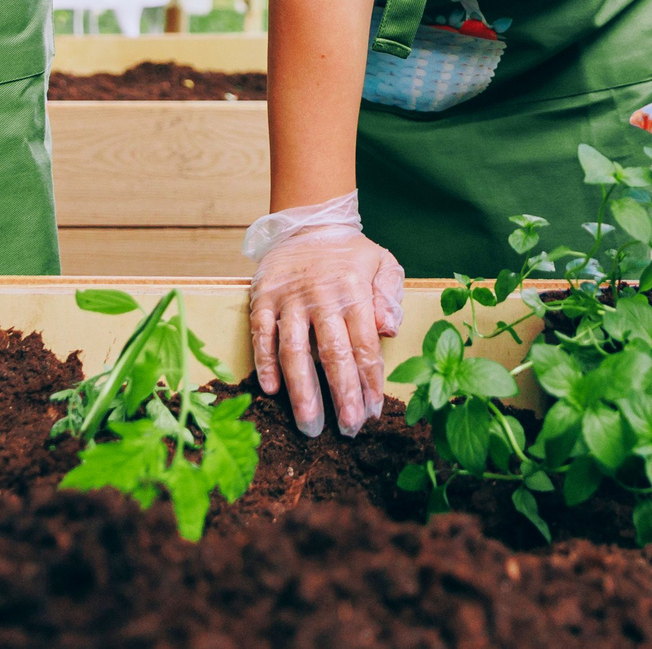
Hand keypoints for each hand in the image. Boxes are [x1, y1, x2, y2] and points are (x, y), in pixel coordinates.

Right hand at [246, 202, 402, 438]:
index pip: (365, 344)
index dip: (370, 380)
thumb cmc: (349, 254)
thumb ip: (390, 295)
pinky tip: (271, 390)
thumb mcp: (382, 263)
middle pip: (333, 354)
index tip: (374, 411)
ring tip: (309, 425)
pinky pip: (262, 334)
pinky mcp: (263, 298)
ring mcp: (289, 298)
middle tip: (349, 429)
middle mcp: (322, 296)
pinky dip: (265, 363)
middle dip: (342, 395)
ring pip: (295, 350)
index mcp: (354, 290)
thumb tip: (389, 330)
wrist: (307, 223)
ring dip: (303, 390)